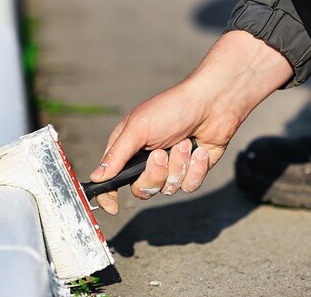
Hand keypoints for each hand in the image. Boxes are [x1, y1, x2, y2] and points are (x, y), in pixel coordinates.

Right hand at [90, 31, 293, 214]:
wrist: (213, 104)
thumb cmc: (172, 108)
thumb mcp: (138, 128)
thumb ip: (117, 155)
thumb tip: (97, 176)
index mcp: (128, 148)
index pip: (112, 179)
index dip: (108, 195)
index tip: (112, 207)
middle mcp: (146, 160)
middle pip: (142, 189)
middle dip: (155, 173)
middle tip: (162, 152)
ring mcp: (170, 167)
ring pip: (168, 188)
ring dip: (178, 165)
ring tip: (185, 142)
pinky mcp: (191, 171)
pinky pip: (189, 186)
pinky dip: (195, 168)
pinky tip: (199, 151)